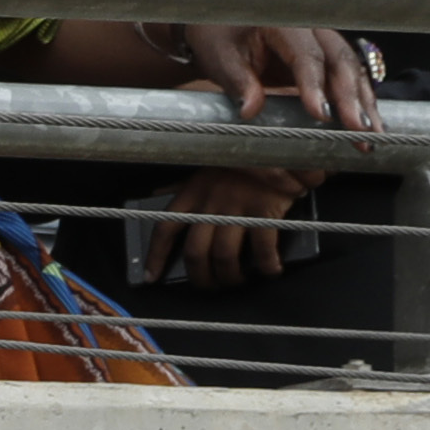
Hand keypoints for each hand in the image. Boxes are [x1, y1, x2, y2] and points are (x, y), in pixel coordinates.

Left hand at [143, 164, 313, 285]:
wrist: (277, 143)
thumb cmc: (241, 158)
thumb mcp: (206, 168)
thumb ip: (186, 185)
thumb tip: (159, 194)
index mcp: (192, 192)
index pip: (165, 228)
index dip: (156, 256)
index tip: (153, 276)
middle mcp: (210, 203)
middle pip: (195, 251)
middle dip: (200, 277)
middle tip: (209, 286)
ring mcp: (237, 208)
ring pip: (224, 256)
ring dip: (230, 276)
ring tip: (237, 281)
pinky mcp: (264, 211)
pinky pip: (262, 249)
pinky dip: (266, 265)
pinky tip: (271, 271)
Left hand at [172, 22, 376, 135]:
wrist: (221, 26)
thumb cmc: (219, 38)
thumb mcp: (220, 58)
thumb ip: (237, 82)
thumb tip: (250, 110)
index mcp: (284, 23)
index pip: (306, 55)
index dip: (315, 86)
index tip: (321, 115)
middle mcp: (311, 28)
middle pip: (339, 61)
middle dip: (351, 99)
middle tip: (359, 130)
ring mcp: (323, 41)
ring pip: (352, 69)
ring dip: (364, 103)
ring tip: (372, 134)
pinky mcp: (327, 57)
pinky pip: (349, 77)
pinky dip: (360, 100)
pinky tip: (368, 124)